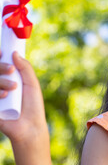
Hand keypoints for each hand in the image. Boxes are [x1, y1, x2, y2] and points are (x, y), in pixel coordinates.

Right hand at [0, 50, 50, 164]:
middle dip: (1, 67)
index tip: (2, 52)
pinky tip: (5, 96)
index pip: (1, 65)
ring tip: (13, 89)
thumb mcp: (32, 84)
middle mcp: (0, 85)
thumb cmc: (33, 106)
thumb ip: (25, 68)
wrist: (29, 127)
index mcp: (9, 79)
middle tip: (11, 70)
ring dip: (1, 81)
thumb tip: (15, 53)